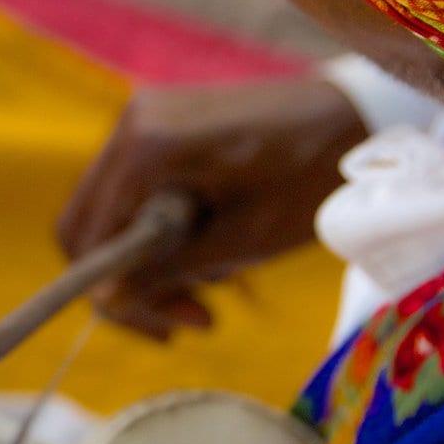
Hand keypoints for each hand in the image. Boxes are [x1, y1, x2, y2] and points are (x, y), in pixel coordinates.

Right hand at [56, 78, 362, 338]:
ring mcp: (146, 121)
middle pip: (90, 223)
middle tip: (189, 319)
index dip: (115, 292)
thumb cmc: (308, 177)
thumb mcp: (241, 240)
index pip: (88, 235)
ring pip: (113, 212)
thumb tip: (107, 299)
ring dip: (152, 260)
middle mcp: (132, 125)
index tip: (168, 327)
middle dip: (132, 282)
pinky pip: (139, 192)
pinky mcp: (164, 127)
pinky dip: (164, 230)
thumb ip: (167, 270)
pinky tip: (213, 251)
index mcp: (145, 147)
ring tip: (215, 288)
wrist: (356, 116)